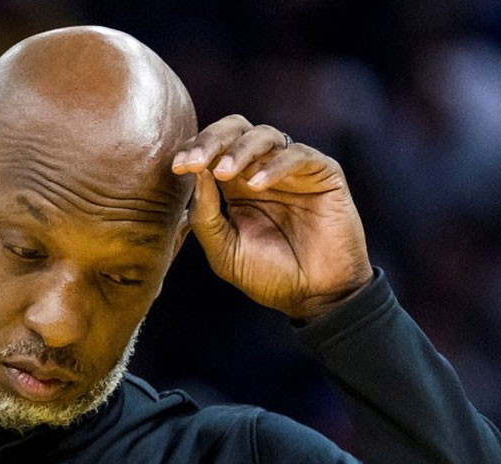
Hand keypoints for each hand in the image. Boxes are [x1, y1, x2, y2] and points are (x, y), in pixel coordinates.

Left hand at [172, 115, 372, 320]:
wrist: (315, 296)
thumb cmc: (269, 276)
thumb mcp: (224, 251)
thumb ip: (206, 216)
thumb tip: (195, 174)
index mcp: (235, 185)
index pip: (212, 150)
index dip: (194, 151)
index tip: (177, 168)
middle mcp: (262, 170)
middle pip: (235, 129)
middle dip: (211, 140)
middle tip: (195, 161)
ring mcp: (293, 170)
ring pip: (265, 135)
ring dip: (240, 149)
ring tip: (224, 172)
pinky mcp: (323, 173)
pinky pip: (298, 155)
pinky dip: (275, 166)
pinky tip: (257, 185)